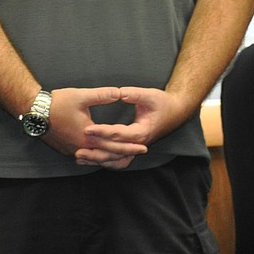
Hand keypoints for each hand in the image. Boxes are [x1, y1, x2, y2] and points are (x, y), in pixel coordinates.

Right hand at [40, 87, 147, 166]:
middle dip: (126, 153)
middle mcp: (81, 147)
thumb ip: (102, 95)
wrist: (34, 112)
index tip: (144, 146)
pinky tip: (104, 154)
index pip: (114, 145)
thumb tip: (120, 92)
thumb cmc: (57, 103)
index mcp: (88, 136)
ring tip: (126, 156)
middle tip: (141, 152)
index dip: (130, 146)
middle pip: (108, 155)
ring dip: (112, 157)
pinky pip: (87, 157)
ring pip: (97, 158)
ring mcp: (73, 150)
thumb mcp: (81, 96)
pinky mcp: (67, 149)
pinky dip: (98, 157)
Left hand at [78, 86, 196, 169]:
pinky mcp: (133, 149)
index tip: (87, 128)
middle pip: (114, 152)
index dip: (102, 131)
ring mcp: (136, 149)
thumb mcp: (151, 95)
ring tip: (79, 157)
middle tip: (78, 148)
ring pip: (115, 160)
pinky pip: (117, 160)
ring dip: (98, 160)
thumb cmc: (163, 103)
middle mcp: (138, 144)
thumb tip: (120, 92)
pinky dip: (104, 161)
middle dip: (95, 151)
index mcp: (142, 132)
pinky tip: (90, 159)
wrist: (176, 112)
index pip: (118, 134)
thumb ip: (135, 94)